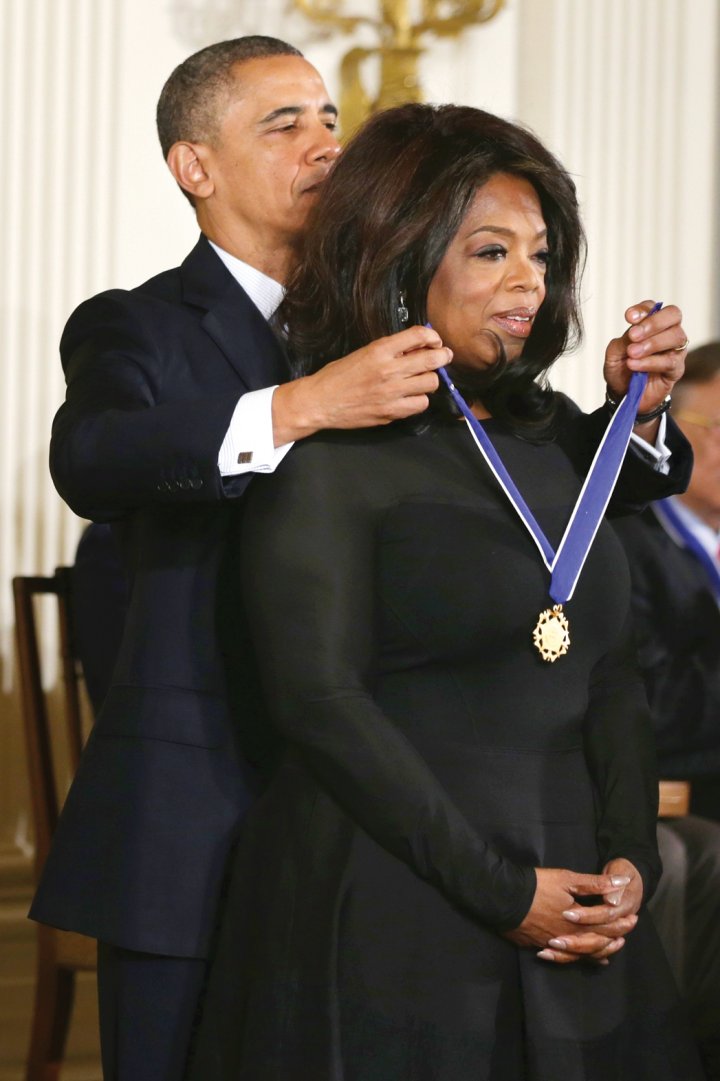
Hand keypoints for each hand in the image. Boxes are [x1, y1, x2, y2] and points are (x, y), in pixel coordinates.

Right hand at [271, 325, 450, 444]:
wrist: (320, 402)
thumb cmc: (339, 375)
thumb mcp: (364, 353)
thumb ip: (391, 350)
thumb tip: (419, 346)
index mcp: (380, 350)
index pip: (419, 335)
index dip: (433, 337)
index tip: (435, 341)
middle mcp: (388, 370)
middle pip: (432, 360)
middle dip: (442, 356)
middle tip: (443, 357)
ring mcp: (391, 393)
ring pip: (431, 383)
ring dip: (429, 380)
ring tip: (420, 380)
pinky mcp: (391, 412)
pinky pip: (420, 404)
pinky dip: (420, 399)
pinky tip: (411, 396)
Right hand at [503, 866, 638, 965]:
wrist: (504, 897)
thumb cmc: (538, 886)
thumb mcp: (567, 879)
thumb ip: (596, 883)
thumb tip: (623, 882)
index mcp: (579, 921)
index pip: (606, 925)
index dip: (621, 924)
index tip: (633, 919)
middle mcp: (569, 938)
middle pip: (596, 943)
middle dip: (612, 939)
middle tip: (624, 937)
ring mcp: (554, 944)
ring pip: (581, 954)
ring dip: (596, 951)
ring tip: (607, 951)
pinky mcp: (539, 946)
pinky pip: (563, 957)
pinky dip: (575, 957)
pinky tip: (579, 956)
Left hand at [603, 301, 687, 442]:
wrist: (623, 395)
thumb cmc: (621, 371)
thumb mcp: (614, 354)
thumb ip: (623, 341)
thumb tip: (634, 333)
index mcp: (651, 324)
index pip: (654, 308)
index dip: (644, 309)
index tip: (629, 317)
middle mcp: (667, 332)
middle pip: (673, 315)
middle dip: (653, 323)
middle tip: (633, 335)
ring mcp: (675, 350)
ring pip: (676, 336)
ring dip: (652, 343)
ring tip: (632, 353)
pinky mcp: (676, 369)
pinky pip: (670, 361)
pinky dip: (651, 362)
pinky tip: (635, 365)